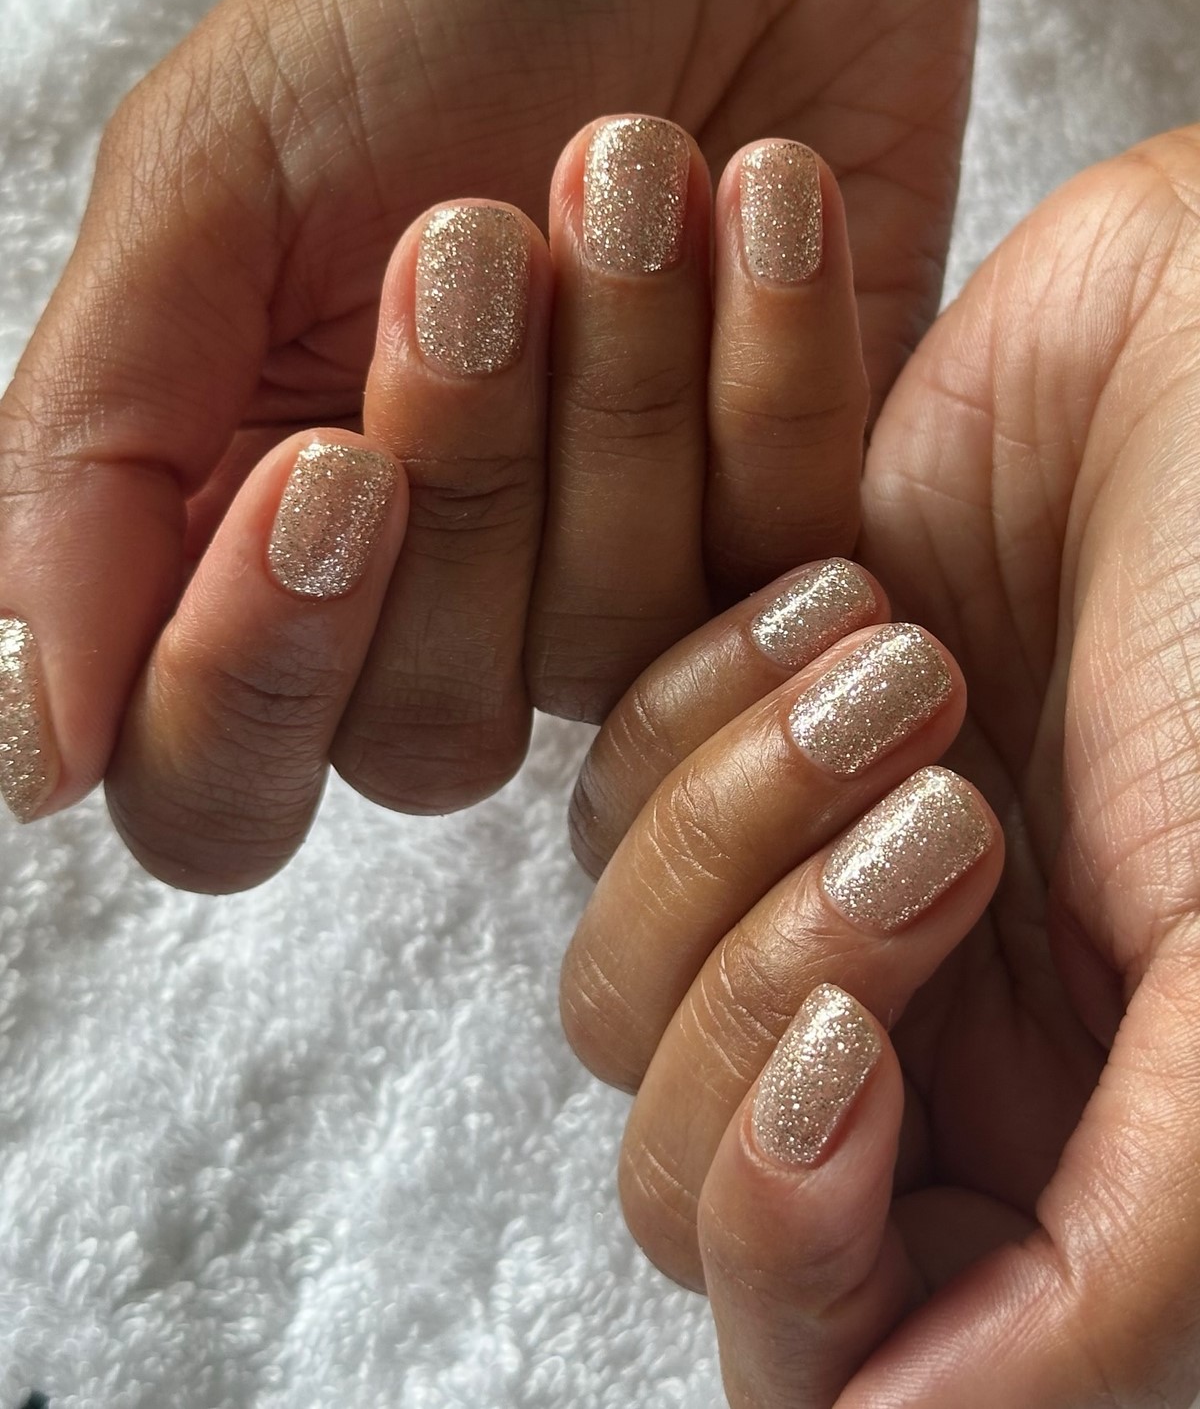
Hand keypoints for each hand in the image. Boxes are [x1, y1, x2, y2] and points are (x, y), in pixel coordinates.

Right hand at [0, 0, 974, 848]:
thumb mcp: (212, 184)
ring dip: (620, 399)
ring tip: (633, 163)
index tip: (326, 459)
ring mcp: (613, 583)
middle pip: (423, 743)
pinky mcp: (776, 537)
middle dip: (466, 491)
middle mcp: (430, 604)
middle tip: (480, 242)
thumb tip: (21, 755)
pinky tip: (764, 199)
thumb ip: (88, 462)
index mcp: (250, 536)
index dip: (255, 678)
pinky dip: (769, 366)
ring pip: (604, 658)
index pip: (212, 779)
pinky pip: (778, 568)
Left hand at [562, 125, 1199, 1404]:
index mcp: (1060, 1143)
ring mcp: (812, 890)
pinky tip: (848, 584)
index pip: (828, 1339)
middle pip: (685, 1167)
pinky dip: (701, 692)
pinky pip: (601, 785)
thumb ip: (1132, 1255)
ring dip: (745, 815)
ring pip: (618, 970)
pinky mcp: (734, 738)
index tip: (840, 1065)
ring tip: (916, 665)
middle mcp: (923, 1042)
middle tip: (942, 815)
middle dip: (775, 983)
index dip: (790, 1245)